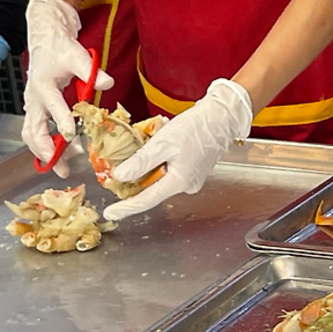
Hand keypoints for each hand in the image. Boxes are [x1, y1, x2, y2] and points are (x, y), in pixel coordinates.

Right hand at [22, 0, 111, 177]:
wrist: (46, 40)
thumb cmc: (60, 49)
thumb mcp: (78, 56)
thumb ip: (91, 71)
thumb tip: (107, 82)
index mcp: (44, 85)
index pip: (52, 106)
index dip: (60, 121)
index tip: (69, 135)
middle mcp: (34, 99)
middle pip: (33, 130)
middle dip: (46, 150)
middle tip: (61, 166)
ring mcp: (33, 106)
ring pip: (31, 134)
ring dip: (42, 152)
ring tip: (59, 167)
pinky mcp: (36, 110)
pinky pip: (35, 132)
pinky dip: (42, 146)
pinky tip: (56, 157)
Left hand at [102, 79, 252, 219]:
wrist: (221, 118)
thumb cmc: (196, 128)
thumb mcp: (162, 143)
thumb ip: (140, 162)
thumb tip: (121, 176)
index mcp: (179, 182)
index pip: (146, 200)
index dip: (126, 208)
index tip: (111, 213)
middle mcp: (185, 185)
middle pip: (152, 188)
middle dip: (136, 176)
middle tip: (122, 161)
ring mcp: (190, 179)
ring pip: (159, 177)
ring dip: (149, 162)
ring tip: (151, 140)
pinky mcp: (191, 170)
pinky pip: (169, 170)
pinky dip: (160, 159)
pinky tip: (162, 141)